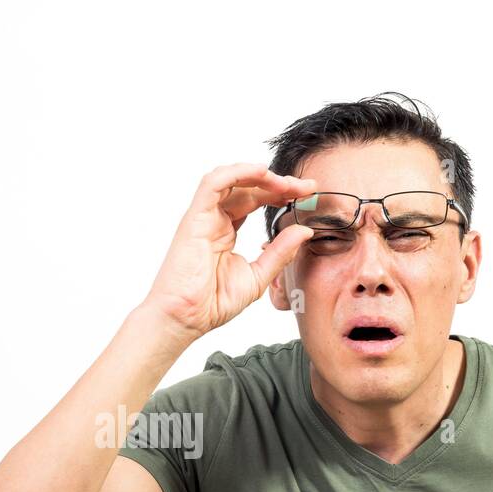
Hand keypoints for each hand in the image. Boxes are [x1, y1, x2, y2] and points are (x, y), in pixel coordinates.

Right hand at [142, 163, 315, 337]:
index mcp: (226, 232)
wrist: (186, 318)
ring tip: (287, 184)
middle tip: (305, 187)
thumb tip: (304, 231)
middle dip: (279, 183)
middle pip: (247, 187)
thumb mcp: (258, 276)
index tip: (306, 196)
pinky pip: (214, 183)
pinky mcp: (194, 218)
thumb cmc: (212, 303)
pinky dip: (237, 173)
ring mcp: (203, 217)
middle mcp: (214, 220)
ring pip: (231, 179)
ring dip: (261, 176)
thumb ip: (280, 252)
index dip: (281, 194)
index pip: (255, 200)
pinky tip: (262, 173)